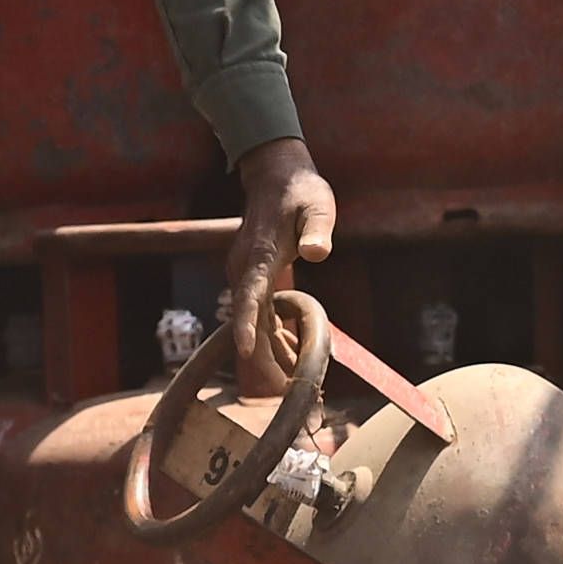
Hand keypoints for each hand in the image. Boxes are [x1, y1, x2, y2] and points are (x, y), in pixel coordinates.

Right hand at [231, 138, 338, 372]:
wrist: (275, 175)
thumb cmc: (301, 190)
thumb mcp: (318, 205)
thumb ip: (318, 229)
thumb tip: (318, 252)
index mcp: (260, 255)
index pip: (249, 294)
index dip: (247, 324)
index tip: (246, 350)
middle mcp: (244, 268)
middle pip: (249, 319)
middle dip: (264, 355)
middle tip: (286, 388)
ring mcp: (244, 274)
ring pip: (253, 321)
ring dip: (271, 350)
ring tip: (296, 379)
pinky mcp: (251, 277)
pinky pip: (259, 313)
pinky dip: (273, 335)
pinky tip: (293, 351)